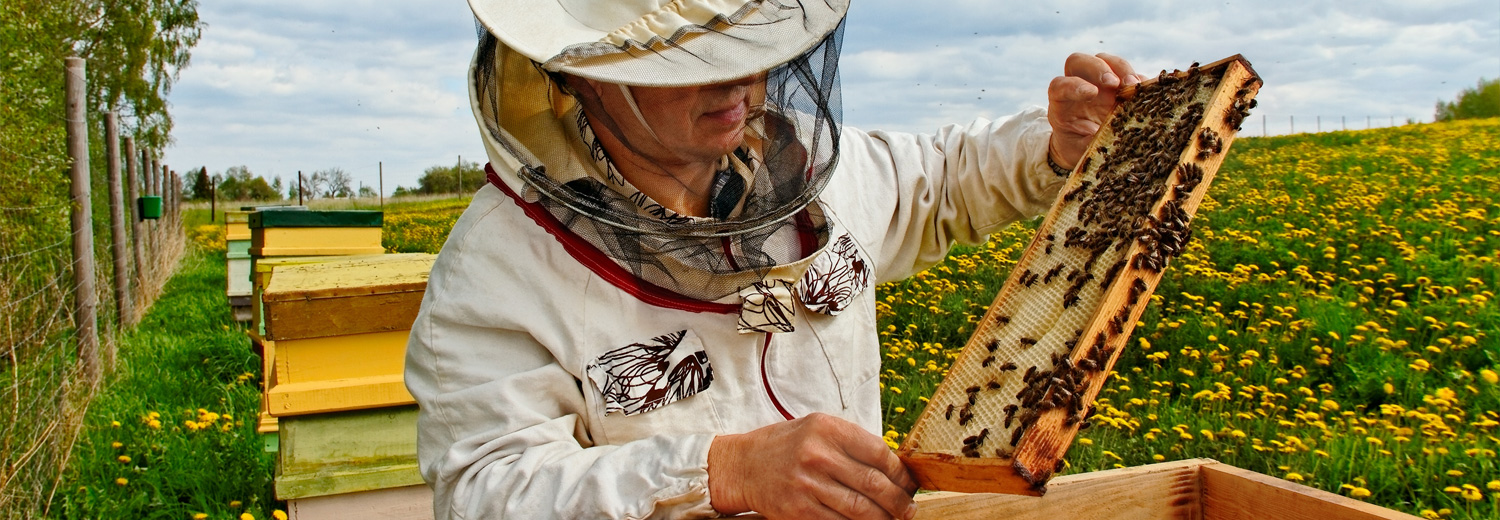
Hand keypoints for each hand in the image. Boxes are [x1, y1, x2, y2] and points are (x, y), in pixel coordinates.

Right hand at [708, 413, 918, 519]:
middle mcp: (817, 455)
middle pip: (873, 483)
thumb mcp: (816, 429)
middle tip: (908, 509)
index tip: (909, 483)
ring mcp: (807, 484)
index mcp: (826, 429)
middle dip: (898, 501)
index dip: (900, 472)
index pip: (878, 452)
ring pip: (860, 509)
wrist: (743, 466)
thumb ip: (851, 443)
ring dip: (883, 518)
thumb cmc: (785, 446)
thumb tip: (893, 466)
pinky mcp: (798, 511)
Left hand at [1046, 52, 1146, 168]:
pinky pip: (1131, 73)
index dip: (1073, 85)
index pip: (1060, 85)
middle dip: (1098, 69)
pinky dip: (1140, 80)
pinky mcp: (1120, 85)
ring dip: (1122, 69)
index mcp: (1061, 103)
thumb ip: (1089, 143)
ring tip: (1133, 85)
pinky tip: (1147, 91)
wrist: (1086, 145)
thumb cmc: (1077, 146)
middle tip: (1115, 83)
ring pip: (1106, 61)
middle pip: (1079, 61)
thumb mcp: (1079, 150)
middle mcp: (1078, 86)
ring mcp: (1099, 82)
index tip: (1092, 93)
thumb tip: (1105, 137)